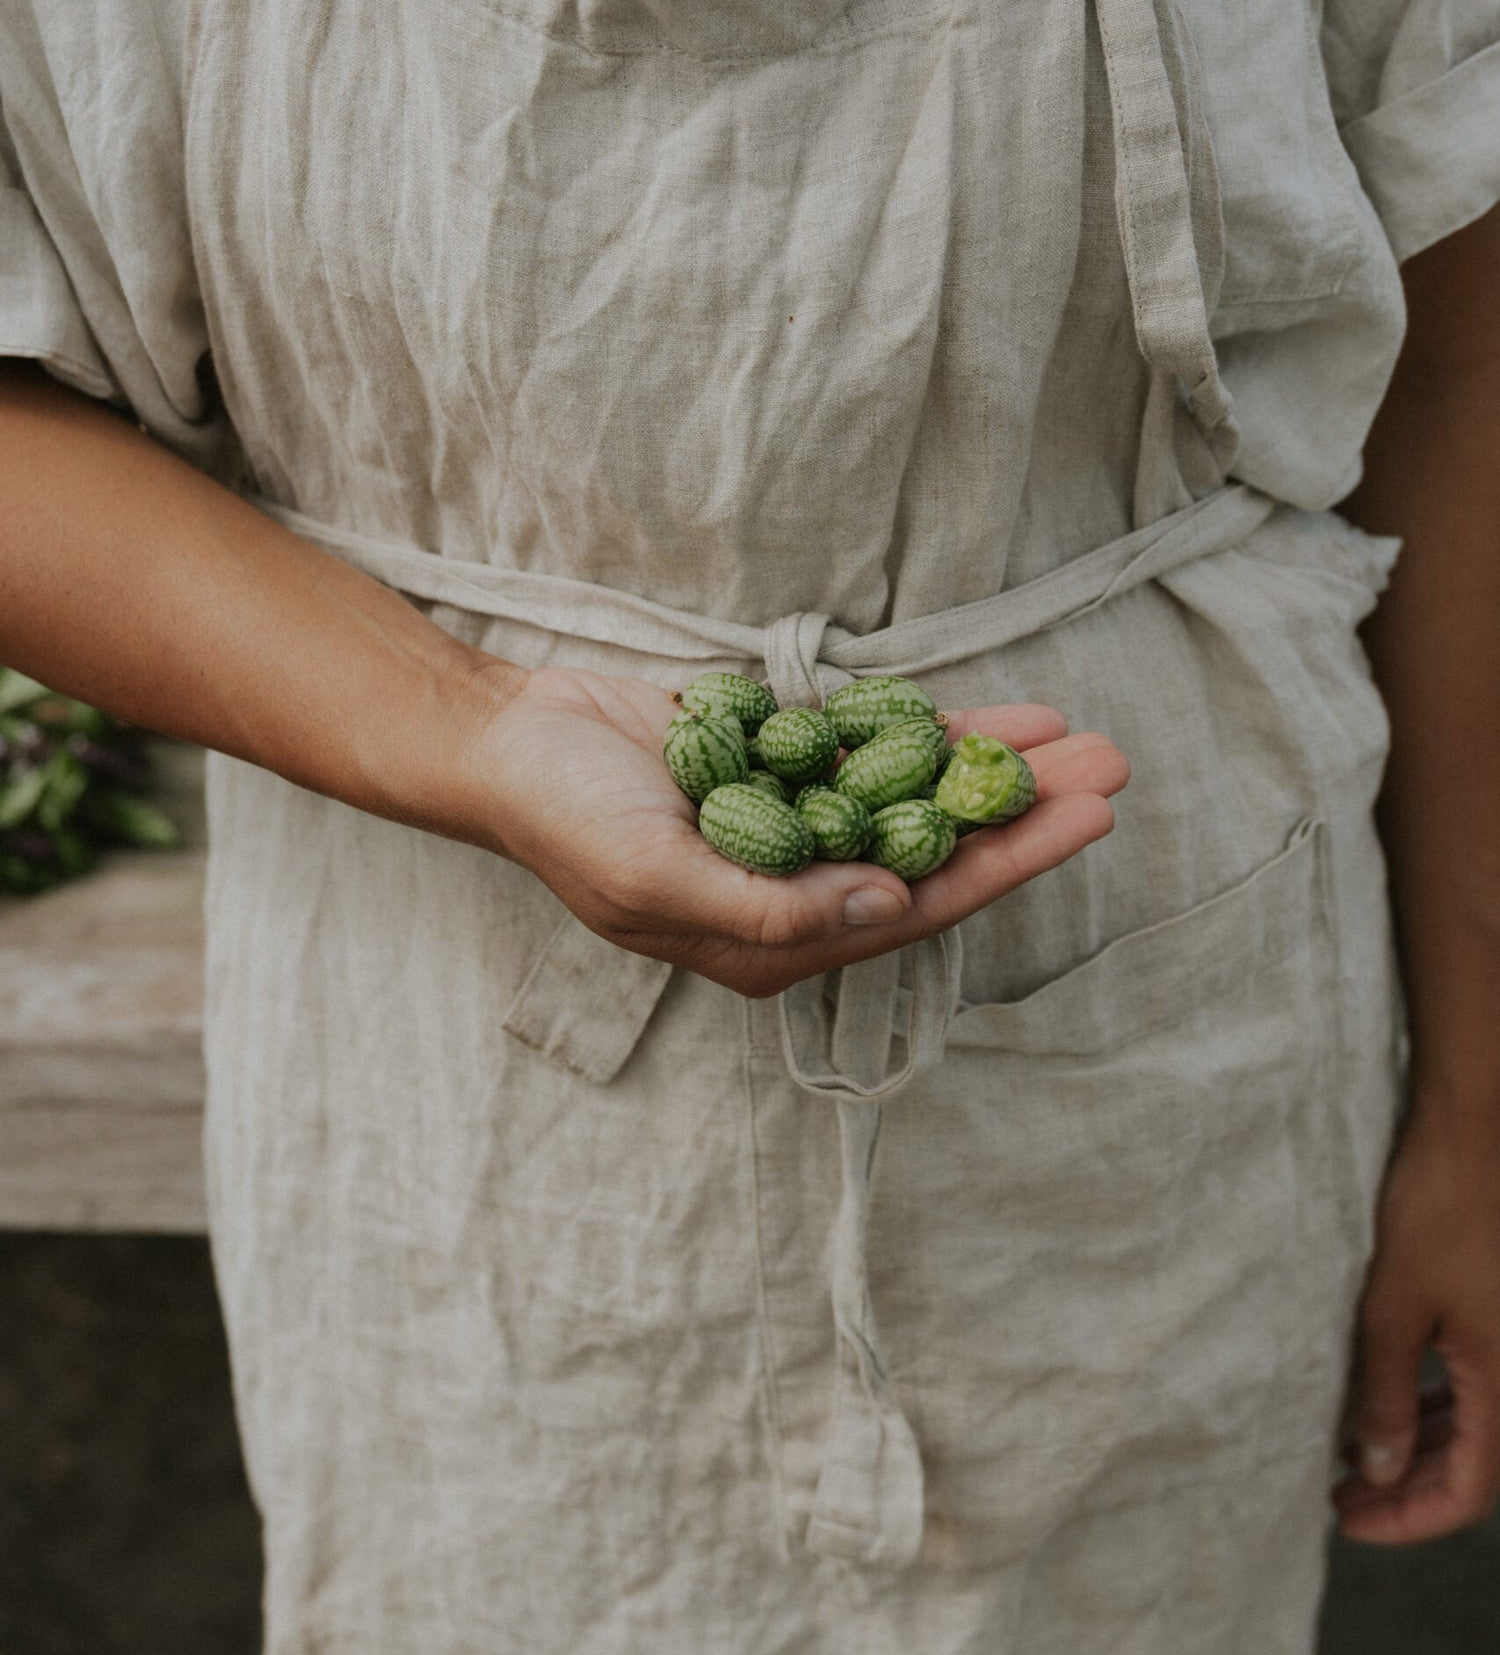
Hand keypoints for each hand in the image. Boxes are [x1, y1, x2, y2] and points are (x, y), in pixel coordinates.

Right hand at [448, 661, 1128, 996]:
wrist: (505, 740)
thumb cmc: (566, 819)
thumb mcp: (657, 874)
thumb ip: (773, 905)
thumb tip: (892, 909)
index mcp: (775, 940)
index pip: (919, 907)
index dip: (1008, 863)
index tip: (1086, 818)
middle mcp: (798, 888)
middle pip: (937, 852)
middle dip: (1024, 812)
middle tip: (1113, 766)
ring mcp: (793, 822)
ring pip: (916, 797)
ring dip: (991, 769)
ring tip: (1079, 734)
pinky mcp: (780, 763)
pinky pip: (873, 749)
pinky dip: (931, 731)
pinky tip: (998, 714)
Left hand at [1333, 1107, 1499, 1542]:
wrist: (1477, 1128)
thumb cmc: (1437, 1207)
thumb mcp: (1394, 1306)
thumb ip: (1385, 1393)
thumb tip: (1377, 1467)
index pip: (1468, 1491)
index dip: (1408, 1517)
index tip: (1348, 1518)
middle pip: (1477, 1467)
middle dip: (1409, 1489)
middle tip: (1341, 1493)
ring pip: (1479, 1426)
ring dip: (1421, 1447)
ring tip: (1355, 1455)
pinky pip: (1480, 1384)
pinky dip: (1438, 1404)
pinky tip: (1393, 1404)